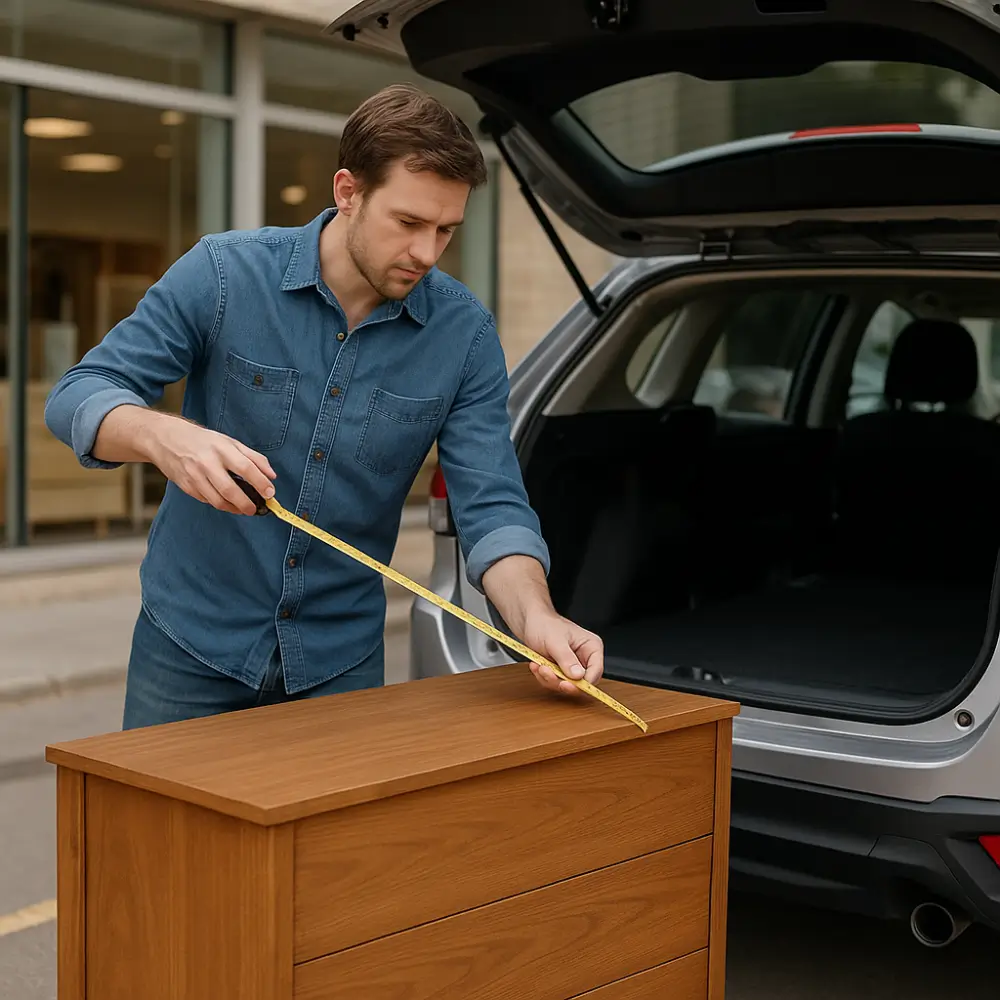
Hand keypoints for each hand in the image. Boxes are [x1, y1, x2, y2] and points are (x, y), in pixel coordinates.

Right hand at [146, 416, 276, 515]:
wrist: (165, 438)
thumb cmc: (203, 441)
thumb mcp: (230, 442)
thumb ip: (253, 458)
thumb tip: (271, 476)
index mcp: (221, 449)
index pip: (246, 468)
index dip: (260, 483)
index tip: (270, 493)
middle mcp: (207, 462)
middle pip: (230, 489)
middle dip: (246, 503)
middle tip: (255, 509)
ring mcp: (194, 475)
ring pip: (217, 500)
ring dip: (233, 508)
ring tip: (243, 508)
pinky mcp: (185, 486)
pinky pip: (206, 500)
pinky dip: (219, 504)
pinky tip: (226, 502)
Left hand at [519, 612, 604, 696]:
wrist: (531, 623)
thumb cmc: (545, 624)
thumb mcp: (555, 641)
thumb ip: (567, 658)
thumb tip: (578, 675)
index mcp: (591, 647)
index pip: (596, 671)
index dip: (583, 682)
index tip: (567, 684)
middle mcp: (584, 658)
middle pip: (581, 682)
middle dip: (561, 680)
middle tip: (547, 672)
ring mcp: (572, 666)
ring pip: (566, 685)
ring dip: (550, 679)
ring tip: (539, 665)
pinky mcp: (561, 671)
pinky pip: (555, 683)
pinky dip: (544, 677)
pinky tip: (537, 666)